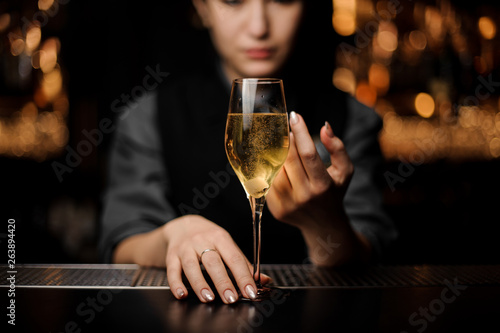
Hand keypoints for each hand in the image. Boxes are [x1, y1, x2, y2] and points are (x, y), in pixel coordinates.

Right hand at [163, 215, 269, 302]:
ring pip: (191, 266)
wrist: (183, 226)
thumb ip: (244, 264)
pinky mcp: (172, 255)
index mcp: (220, 238)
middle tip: (230, 298)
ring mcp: (186, 248)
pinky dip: (176, 283)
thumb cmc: (209, 238)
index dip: (243, 276)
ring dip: (200, 283)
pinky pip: (172, 270)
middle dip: (222, 281)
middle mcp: (202, 241)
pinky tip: (182, 294)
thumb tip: (264, 280)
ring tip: (209, 298)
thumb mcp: (227, 245)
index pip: (234, 258)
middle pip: (213, 261)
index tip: (250, 291)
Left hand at [267, 112, 362, 265]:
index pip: (308, 154)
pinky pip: (269, 182)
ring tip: (285, 146)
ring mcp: (287, 204)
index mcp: (322, 186)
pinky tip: (278, 162)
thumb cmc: (334, 192)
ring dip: (279, 154)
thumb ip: (338, 148)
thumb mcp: (345, 171)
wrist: (323, 225)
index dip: (300, 132)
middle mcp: (304, 196)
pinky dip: (272, 169)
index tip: (295, 116)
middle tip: (288, 128)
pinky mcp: (275, 209)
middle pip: (289, 159)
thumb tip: (324, 126)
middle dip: (287, 140)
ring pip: (277, 169)